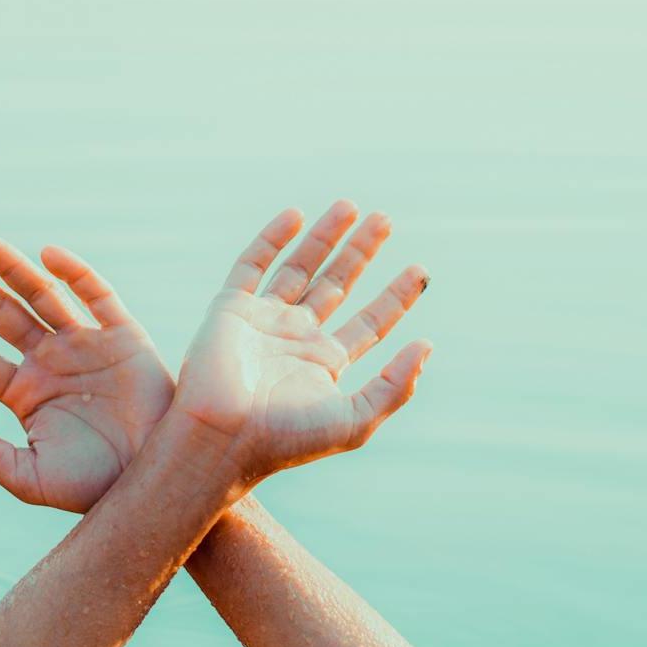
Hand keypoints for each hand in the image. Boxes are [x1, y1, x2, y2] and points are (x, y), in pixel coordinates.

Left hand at [0, 231, 174, 511]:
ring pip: (40, 293)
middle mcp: (49, 360)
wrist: (160, 483)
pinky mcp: (125, 336)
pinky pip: (97, 296)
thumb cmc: (96, 487)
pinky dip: (75, 274)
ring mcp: (85, 344)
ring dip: (8, 265)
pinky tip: (47, 255)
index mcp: (23, 392)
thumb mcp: (31, 477)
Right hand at [173, 200, 431, 481]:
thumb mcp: (355, 421)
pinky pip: (252, 265)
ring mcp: (263, 320)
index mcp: (326, 363)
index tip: (421, 272)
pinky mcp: (230, 309)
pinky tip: (296, 215)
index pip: (370, 322)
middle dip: (362, 252)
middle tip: (386, 220)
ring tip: (351, 206)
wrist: (221, 439)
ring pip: (300, 267)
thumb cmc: (286, 439)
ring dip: (325, 237)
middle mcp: (297, 338)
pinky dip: (271, 238)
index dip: (396, 296)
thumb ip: (394, 386)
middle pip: (338, 284)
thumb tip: (426, 346)